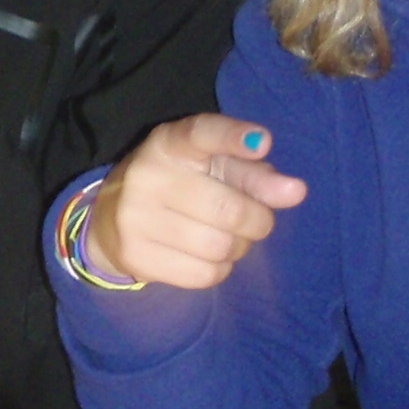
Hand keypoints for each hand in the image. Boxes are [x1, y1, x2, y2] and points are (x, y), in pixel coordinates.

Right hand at [86, 114, 307, 289]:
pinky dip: (219, 269)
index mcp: (169, 144)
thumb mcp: (215, 169)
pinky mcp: (135, 256)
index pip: (201, 133)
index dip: (233, 137)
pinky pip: (204, 274)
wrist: (112, 220)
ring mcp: (135, 218)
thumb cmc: (182, 186)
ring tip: (227, 237)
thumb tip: (296, 191)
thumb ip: (256, 176)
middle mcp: (147, 176)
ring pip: (220, 247)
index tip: (262, 142)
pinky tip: (206, 256)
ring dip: (239, 247)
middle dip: (258, 220)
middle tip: (255, 220)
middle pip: (229, 209)